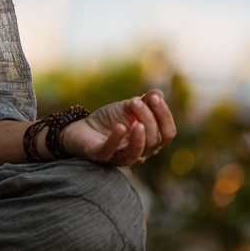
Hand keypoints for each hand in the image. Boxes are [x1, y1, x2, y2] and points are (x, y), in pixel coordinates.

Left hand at [61, 90, 176, 166]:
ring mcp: (119, 157)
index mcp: (150, 142)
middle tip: (136, 101)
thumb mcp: (127, 108)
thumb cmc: (109, 120)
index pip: (167, 133)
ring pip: (135, 153)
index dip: (164, 115)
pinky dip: (116, 140)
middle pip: (153, 141)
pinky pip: (110, 152)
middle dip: (148, 119)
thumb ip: (144, 102)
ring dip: (138, 137)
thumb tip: (158, 93)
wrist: (82, 127)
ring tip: (136, 121)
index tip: (155, 97)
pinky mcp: (100, 156)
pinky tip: (119, 127)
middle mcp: (139, 153)